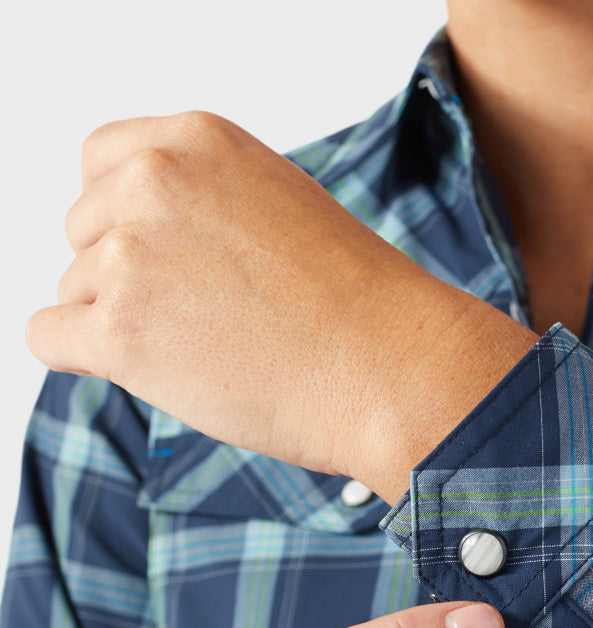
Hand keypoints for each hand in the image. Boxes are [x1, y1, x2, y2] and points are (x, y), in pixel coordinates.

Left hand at [26, 112, 536, 501]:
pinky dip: (88, 360)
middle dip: (129, 277)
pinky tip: (157, 371)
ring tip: (214, 350)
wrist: (393, 368)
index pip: (101, 166)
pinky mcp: (117, 331)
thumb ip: (201, 203)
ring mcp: (128, 254)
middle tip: (210, 317)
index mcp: (193, 139)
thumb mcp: (278, 208)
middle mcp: (150, 181)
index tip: (176, 264)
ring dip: (125, 325)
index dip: (131, 222)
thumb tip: (139, 242)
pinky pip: (48, 337)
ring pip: (74, 290)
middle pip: (83, 232)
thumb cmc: (356, 306)